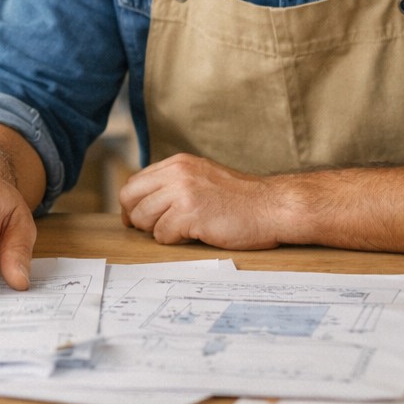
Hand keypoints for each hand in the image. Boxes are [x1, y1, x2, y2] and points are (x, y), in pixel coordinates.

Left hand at [118, 152, 284, 248]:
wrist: (273, 206)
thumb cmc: (242, 199)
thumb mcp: (204, 177)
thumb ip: (176, 182)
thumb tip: (146, 201)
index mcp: (178, 163)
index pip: (136, 182)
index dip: (133, 203)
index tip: (139, 217)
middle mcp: (177, 173)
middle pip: (130, 197)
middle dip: (135, 217)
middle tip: (150, 229)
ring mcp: (182, 192)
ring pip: (143, 218)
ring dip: (157, 230)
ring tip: (181, 231)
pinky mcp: (189, 214)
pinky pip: (162, 234)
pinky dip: (174, 240)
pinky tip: (194, 236)